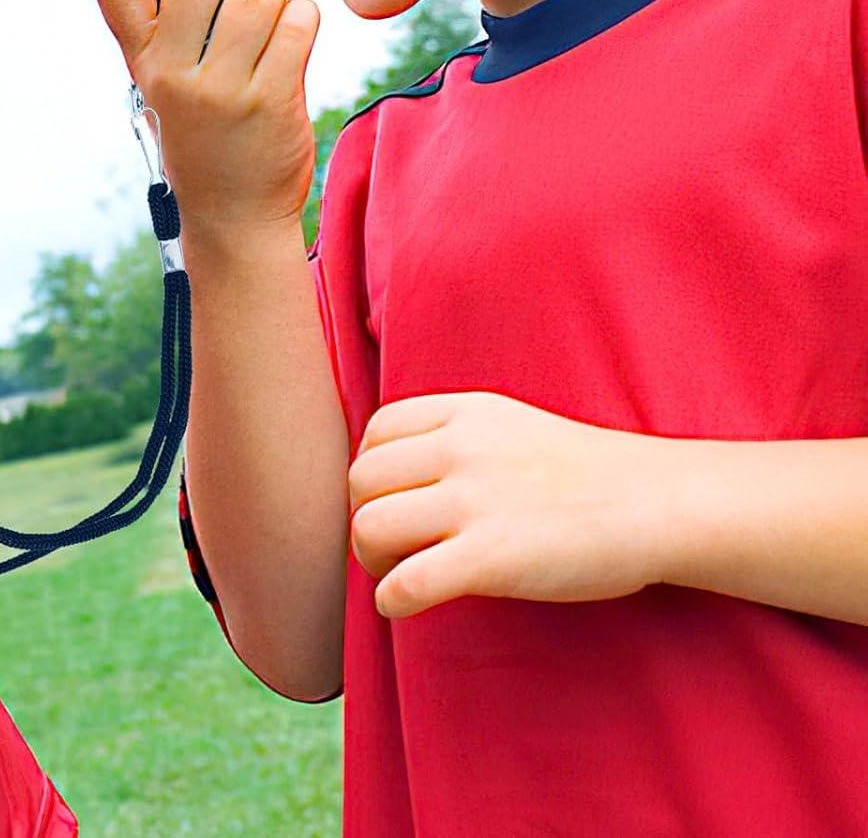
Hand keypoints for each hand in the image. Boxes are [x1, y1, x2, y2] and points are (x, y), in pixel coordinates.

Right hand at [93, 0, 319, 230]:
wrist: (233, 216)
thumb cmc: (206, 136)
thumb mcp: (168, 86)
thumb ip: (179, 28)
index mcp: (142, 62)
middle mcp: (175, 75)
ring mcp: (223, 90)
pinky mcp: (272, 101)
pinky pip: (298, 24)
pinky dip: (305, 12)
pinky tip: (298, 24)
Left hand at [348, 391, 672, 618]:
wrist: (657, 504)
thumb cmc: (586, 474)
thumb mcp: (510, 425)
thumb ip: (454, 437)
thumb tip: (395, 475)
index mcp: (465, 412)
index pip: (377, 431)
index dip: (371, 471)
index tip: (388, 500)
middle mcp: (460, 448)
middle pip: (362, 479)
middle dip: (363, 518)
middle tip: (387, 549)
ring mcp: (474, 501)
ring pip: (370, 526)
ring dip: (369, 559)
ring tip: (394, 576)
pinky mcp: (491, 558)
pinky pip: (407, 582)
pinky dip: (390, 600)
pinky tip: (402, 607)